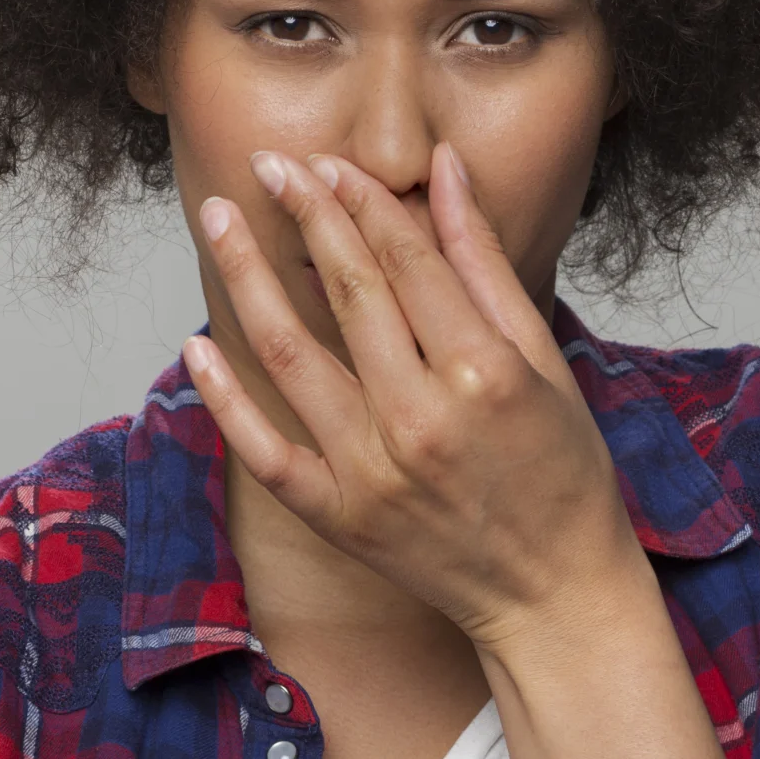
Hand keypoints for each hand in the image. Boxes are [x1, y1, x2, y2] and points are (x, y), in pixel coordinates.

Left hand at [183, 142, 648, 650]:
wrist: (555, 596)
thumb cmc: (563, 472)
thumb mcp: (542, 358)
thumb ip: (484, 262)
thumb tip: (444, 169)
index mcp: (484, 373)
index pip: (407, 260)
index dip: (362, 201)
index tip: (328, 162)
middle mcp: (422, 419)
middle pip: (349, 291)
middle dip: (305, 215)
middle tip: (270, 162)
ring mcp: (372, 473)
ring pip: (292, 355)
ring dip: (248, 278)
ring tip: (220, 218)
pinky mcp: (338, 517)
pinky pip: (263, 450)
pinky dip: (225, 398)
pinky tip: (196, 344)